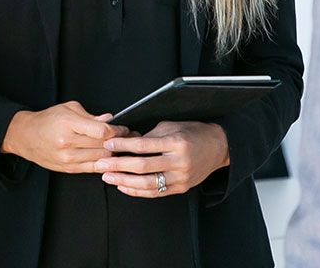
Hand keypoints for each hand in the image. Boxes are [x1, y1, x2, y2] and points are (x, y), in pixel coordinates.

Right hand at [1, 101, 129, 173]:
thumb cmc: (48, 119)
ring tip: (124, 149)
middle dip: (120, 143)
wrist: (26, 136)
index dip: (117, 131)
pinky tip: (112, 160)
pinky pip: (93, 169)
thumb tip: (110, 119)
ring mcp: (68, 158)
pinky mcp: (68, 169)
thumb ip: (91, 116)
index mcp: (69, 124)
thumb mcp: (68, 108)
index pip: (101, 131)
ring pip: (101, 159)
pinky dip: (105, 164)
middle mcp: (68, 143)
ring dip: (115, 155)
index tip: (125, 128)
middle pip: (103, 146)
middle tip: (132, 138)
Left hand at [96, 121, 229, 197]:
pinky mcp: (181, 188)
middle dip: (118, 165)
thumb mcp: (172, 126)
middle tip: (101, 164)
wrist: (218, 147)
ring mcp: (181, 177)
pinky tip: (123, 186)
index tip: (108, 144)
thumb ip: (151, 136)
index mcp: (176, 142)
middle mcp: (179, 161)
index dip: (123, 145)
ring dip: (124, 181)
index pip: (144, 145)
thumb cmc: (193, 133)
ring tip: (108, 177)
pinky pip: (156, 193)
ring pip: (147, 184)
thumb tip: (128, 142)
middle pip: (142, 166)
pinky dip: (137, 191)